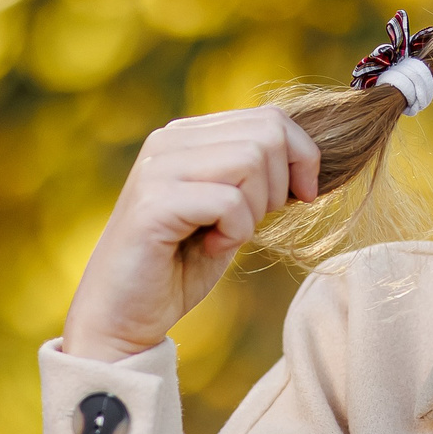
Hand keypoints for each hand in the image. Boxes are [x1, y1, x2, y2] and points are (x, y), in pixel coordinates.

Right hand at [59, 107, 321, 362]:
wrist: (122, 315)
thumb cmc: (180, 267)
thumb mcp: (229, 213)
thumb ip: (256, 178)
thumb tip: (309, 161)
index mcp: (187, 136)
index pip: (269, 117)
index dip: (302, 158)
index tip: (304, 197)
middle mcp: (168, 141)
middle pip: (267, 134)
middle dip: (279, 187)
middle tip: (249, 224)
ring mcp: (157, 168)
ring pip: (251, 160)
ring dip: (255, 210)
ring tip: (224, 236)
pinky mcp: (153, 203)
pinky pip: (229, 202)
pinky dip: (235, 232)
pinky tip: (210, 248)